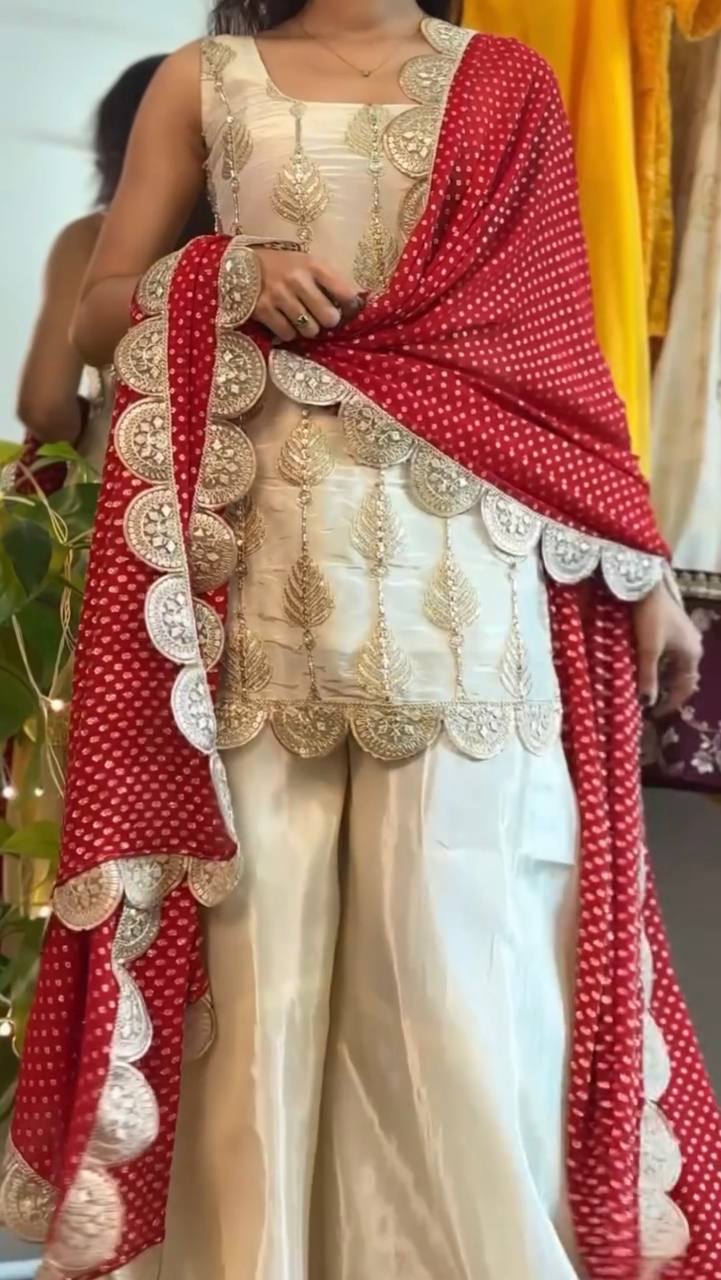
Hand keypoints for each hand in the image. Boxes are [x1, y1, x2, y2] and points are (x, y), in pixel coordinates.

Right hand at [253, 249, 362, 340]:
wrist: (242, 263)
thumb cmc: (283, 265)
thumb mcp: (308, 263)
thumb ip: (331, 280)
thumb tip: (360, 299)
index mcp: (313, 265)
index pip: (345, 292)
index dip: (350, 305)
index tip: (345, 307)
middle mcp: (297, 279)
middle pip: (329, 317)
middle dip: (328, 320)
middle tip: (321, 316)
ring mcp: (279, 296)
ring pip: (310, 329)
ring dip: (308, 328)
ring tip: (302, 318)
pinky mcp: (263, 310)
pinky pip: (288, 334)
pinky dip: (289, 332)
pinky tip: (285, 320)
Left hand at [633, 582, 701, 712]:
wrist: (649, 586)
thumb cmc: (650, 618)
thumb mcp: (648, 650)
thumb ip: (648, 677)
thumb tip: (647, 704)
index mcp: (691, 655)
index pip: (685, 688)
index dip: (670, 704)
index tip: (654, 715)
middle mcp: (694, 647)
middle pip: (682, 678)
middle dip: (667, 693)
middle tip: (649, 704)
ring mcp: (687, 638)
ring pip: (676, 667)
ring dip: (663, 680)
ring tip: (646, 689)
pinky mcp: (677, 630)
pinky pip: (672, 656)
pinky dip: (661, 666)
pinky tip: (647, 669)